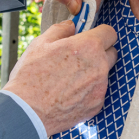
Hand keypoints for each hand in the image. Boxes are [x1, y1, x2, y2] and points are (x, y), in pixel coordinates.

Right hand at [5, 20, 116, 136]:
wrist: (27, 112)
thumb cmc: (31, 76)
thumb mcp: (40, 44)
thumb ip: (60, 30)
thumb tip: (71, 26)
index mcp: (88, 47)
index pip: (110, 32)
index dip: (99, 33)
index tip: (91, 37)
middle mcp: (100, 66)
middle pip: (111, 53)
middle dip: (99, 52)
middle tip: (79, 57)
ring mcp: (100, 88)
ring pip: (104, 74)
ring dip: (93, 72)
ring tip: (70, 78)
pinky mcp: (97, 105)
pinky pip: (98, 92)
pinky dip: (88, 91)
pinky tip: (70, 93)